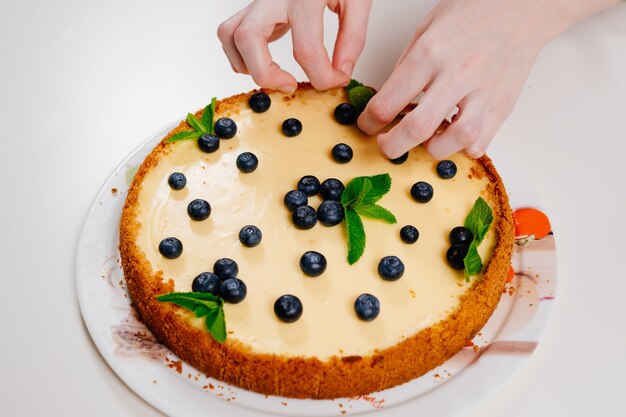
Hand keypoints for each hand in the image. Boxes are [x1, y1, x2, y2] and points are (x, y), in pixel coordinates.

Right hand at [217, 0, 372, 92]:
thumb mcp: (357, 1)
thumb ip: (352, 38)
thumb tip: (340, 73)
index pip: (306, 49)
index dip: (322, 76)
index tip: (334, 81)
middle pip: (249, 39)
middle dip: (266, 73)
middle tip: (290, 85)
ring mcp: (260, 0)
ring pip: (230, 35)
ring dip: (246, 64)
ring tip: (274, 75)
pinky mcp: (253, 6)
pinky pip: (230, 33)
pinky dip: (241, 56)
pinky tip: (264, 61)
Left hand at [358, 0, 563, 158]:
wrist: (523, 6)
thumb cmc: (473, 12)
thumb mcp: (426, 29)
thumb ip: (406, 67)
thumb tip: (388, 100)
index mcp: (430, 53)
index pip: (388, 101)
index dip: (370, 122)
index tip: (368, 125)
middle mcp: (457, 74)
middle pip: (417, 128)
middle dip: (392, 146)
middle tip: (386, 146)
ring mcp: (483, 92)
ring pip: (454, 141)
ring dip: (432, 148)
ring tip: (425, 139)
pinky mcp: (503, 106)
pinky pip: (480, 142)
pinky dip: (462, 147)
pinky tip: (453, 135)